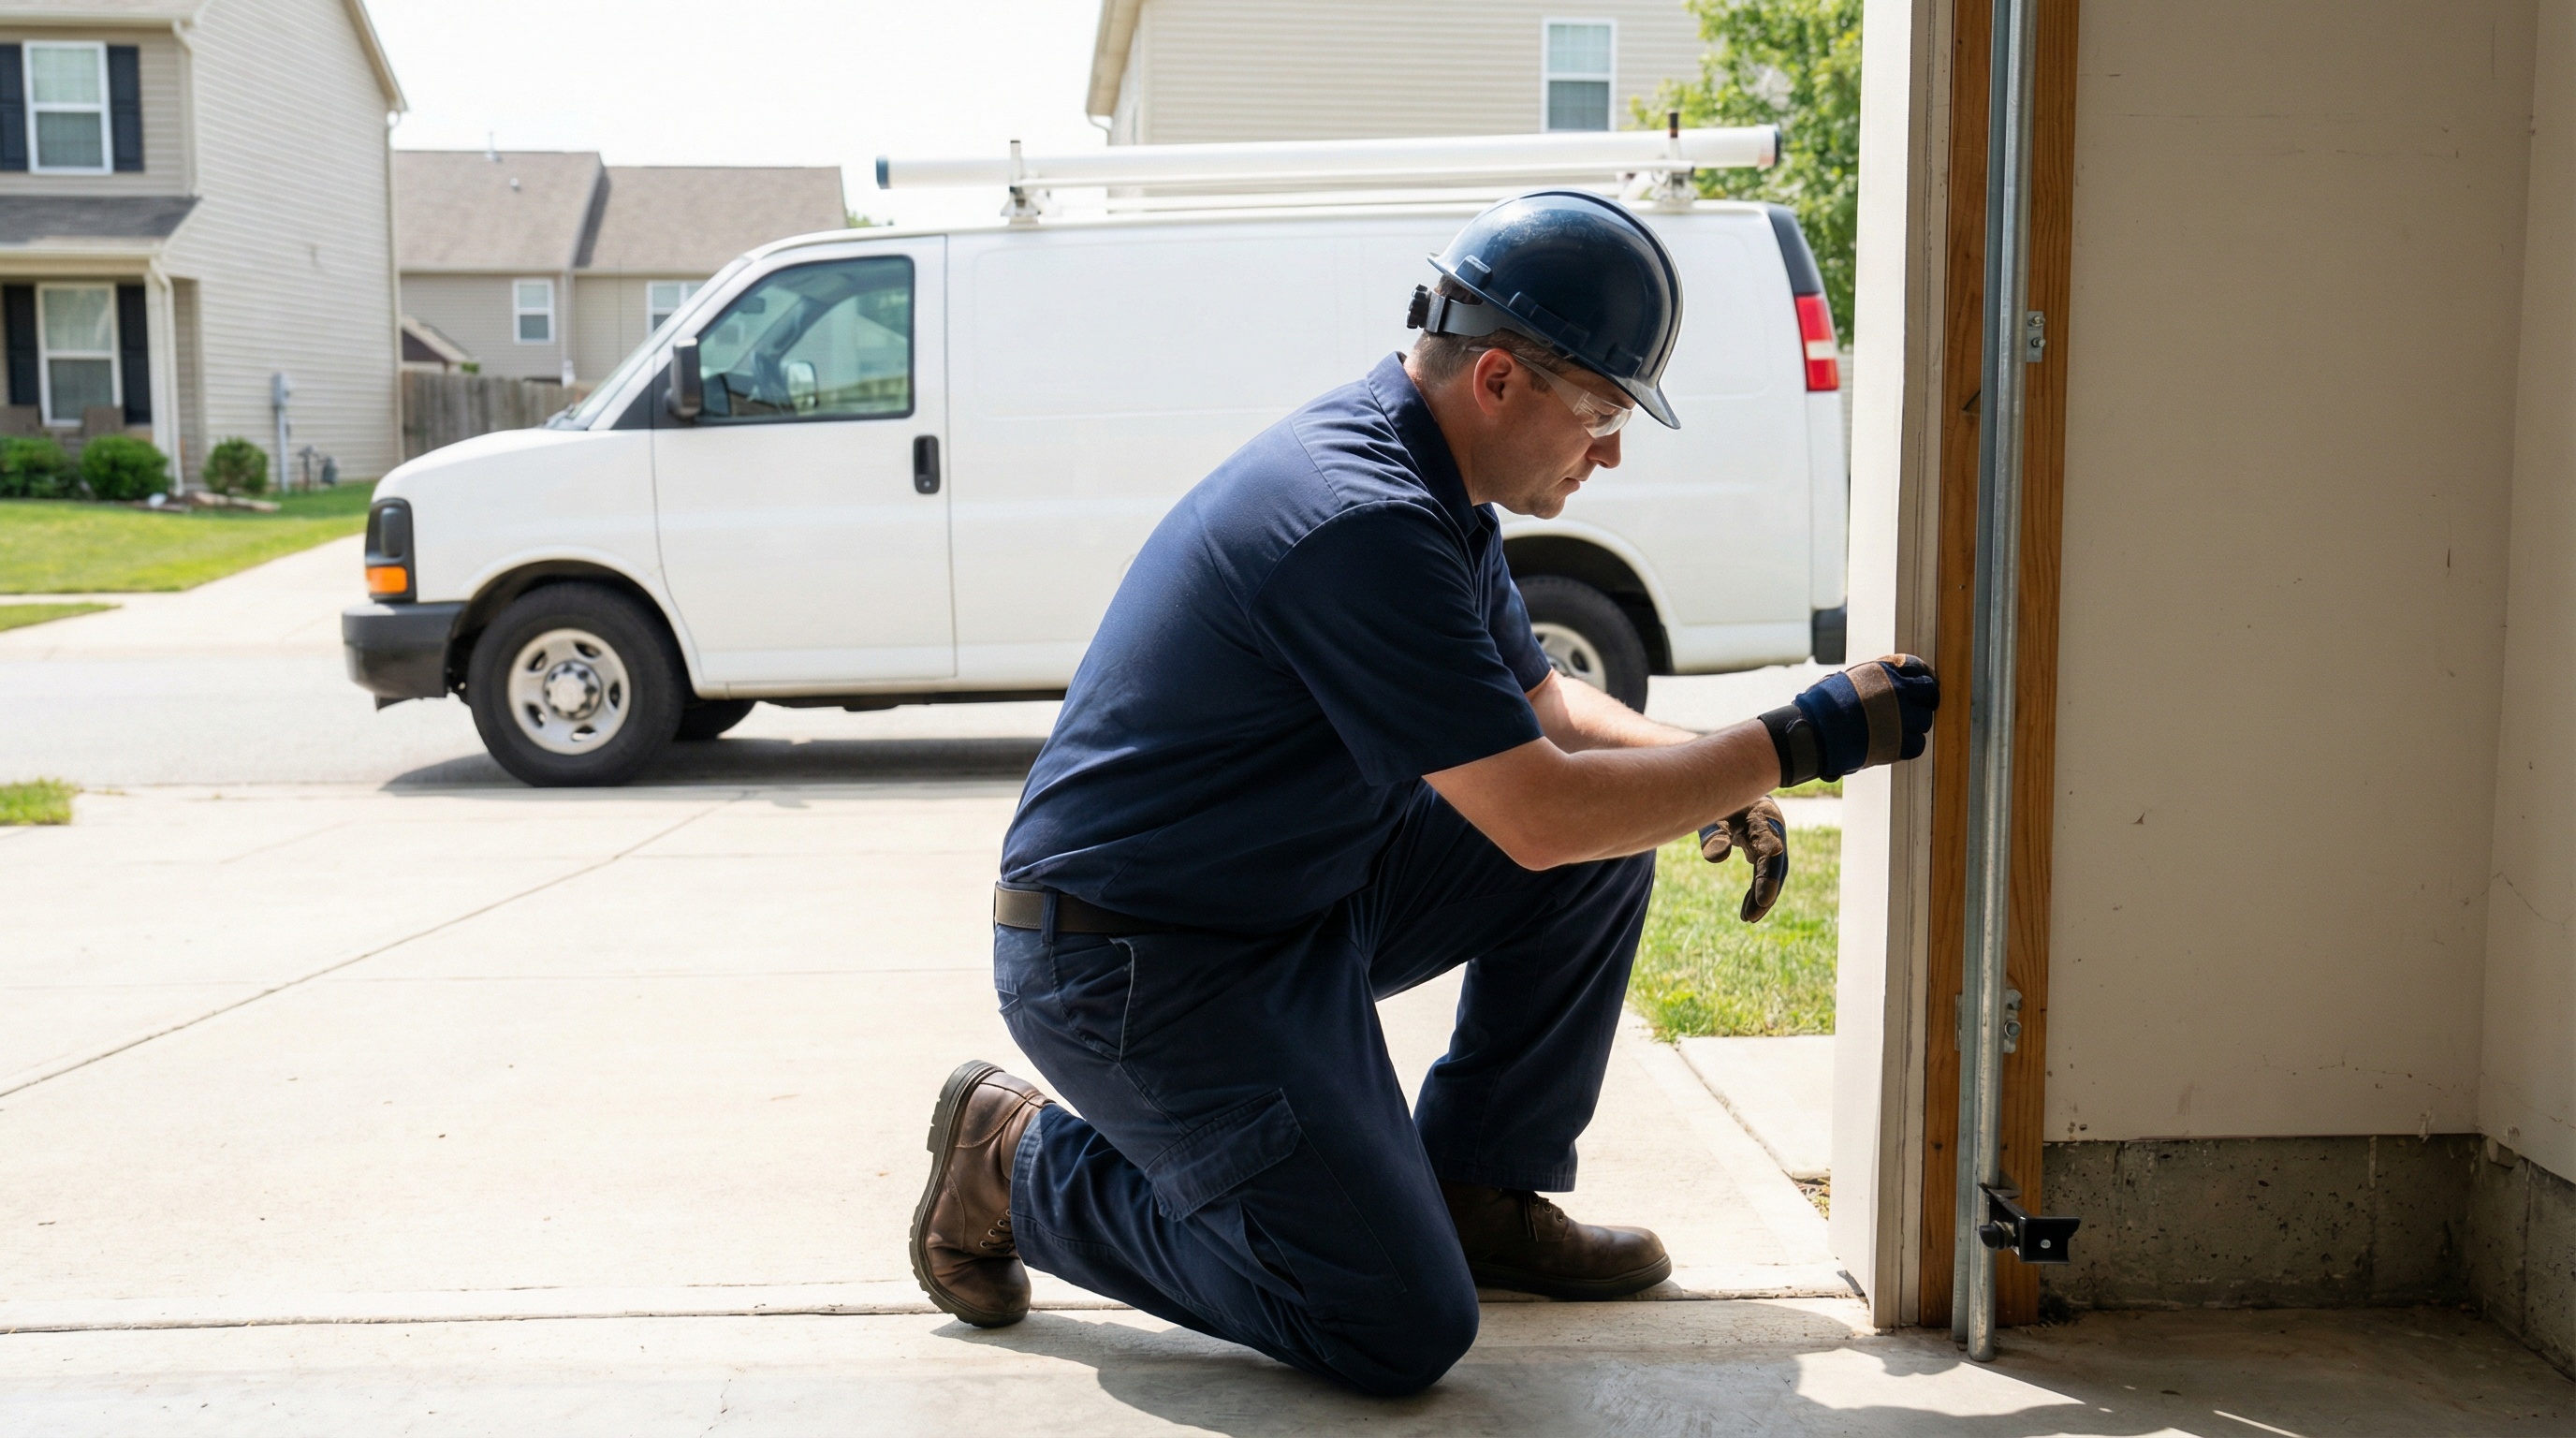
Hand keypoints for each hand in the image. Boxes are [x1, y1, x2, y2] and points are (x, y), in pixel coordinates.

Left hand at [1699, 797, 1788, 922]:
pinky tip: (1747, 910)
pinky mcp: (1761, 846)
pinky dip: (1757, 889)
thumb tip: (1715, 858)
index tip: (1762, 900)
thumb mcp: (1713, 810)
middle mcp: (1772, 830)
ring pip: (1772, 871)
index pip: (1771, 851)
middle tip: (1751, 917)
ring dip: (1763, 896)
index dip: (1769, 877)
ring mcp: (1769, 838)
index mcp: (1763, 819)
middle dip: (1767, 892)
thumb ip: (1713, 832)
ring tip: (1748, 918)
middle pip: (1777, 865)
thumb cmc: (1717, 796)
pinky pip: (1763, 871)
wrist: (1725, 780)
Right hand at [1760, 654, 1938, 786]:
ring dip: (1915, 724)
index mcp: (1884, 671)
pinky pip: (1918, 743)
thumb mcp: (1845, 679)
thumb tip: (1880, 683)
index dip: (1920, 676)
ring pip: (1925, 719)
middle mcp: (1899, 691)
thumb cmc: (1821, 707)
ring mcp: (1903, 717)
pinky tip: (1896, 744)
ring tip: (1898, 729)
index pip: (1917, 666)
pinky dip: (1910, 744)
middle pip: (1929, 691)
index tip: (1920, 685)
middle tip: (1917, 708)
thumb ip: (1869, 680)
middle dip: (1925, 699)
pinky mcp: (1900, 743)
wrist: (1813, 732)